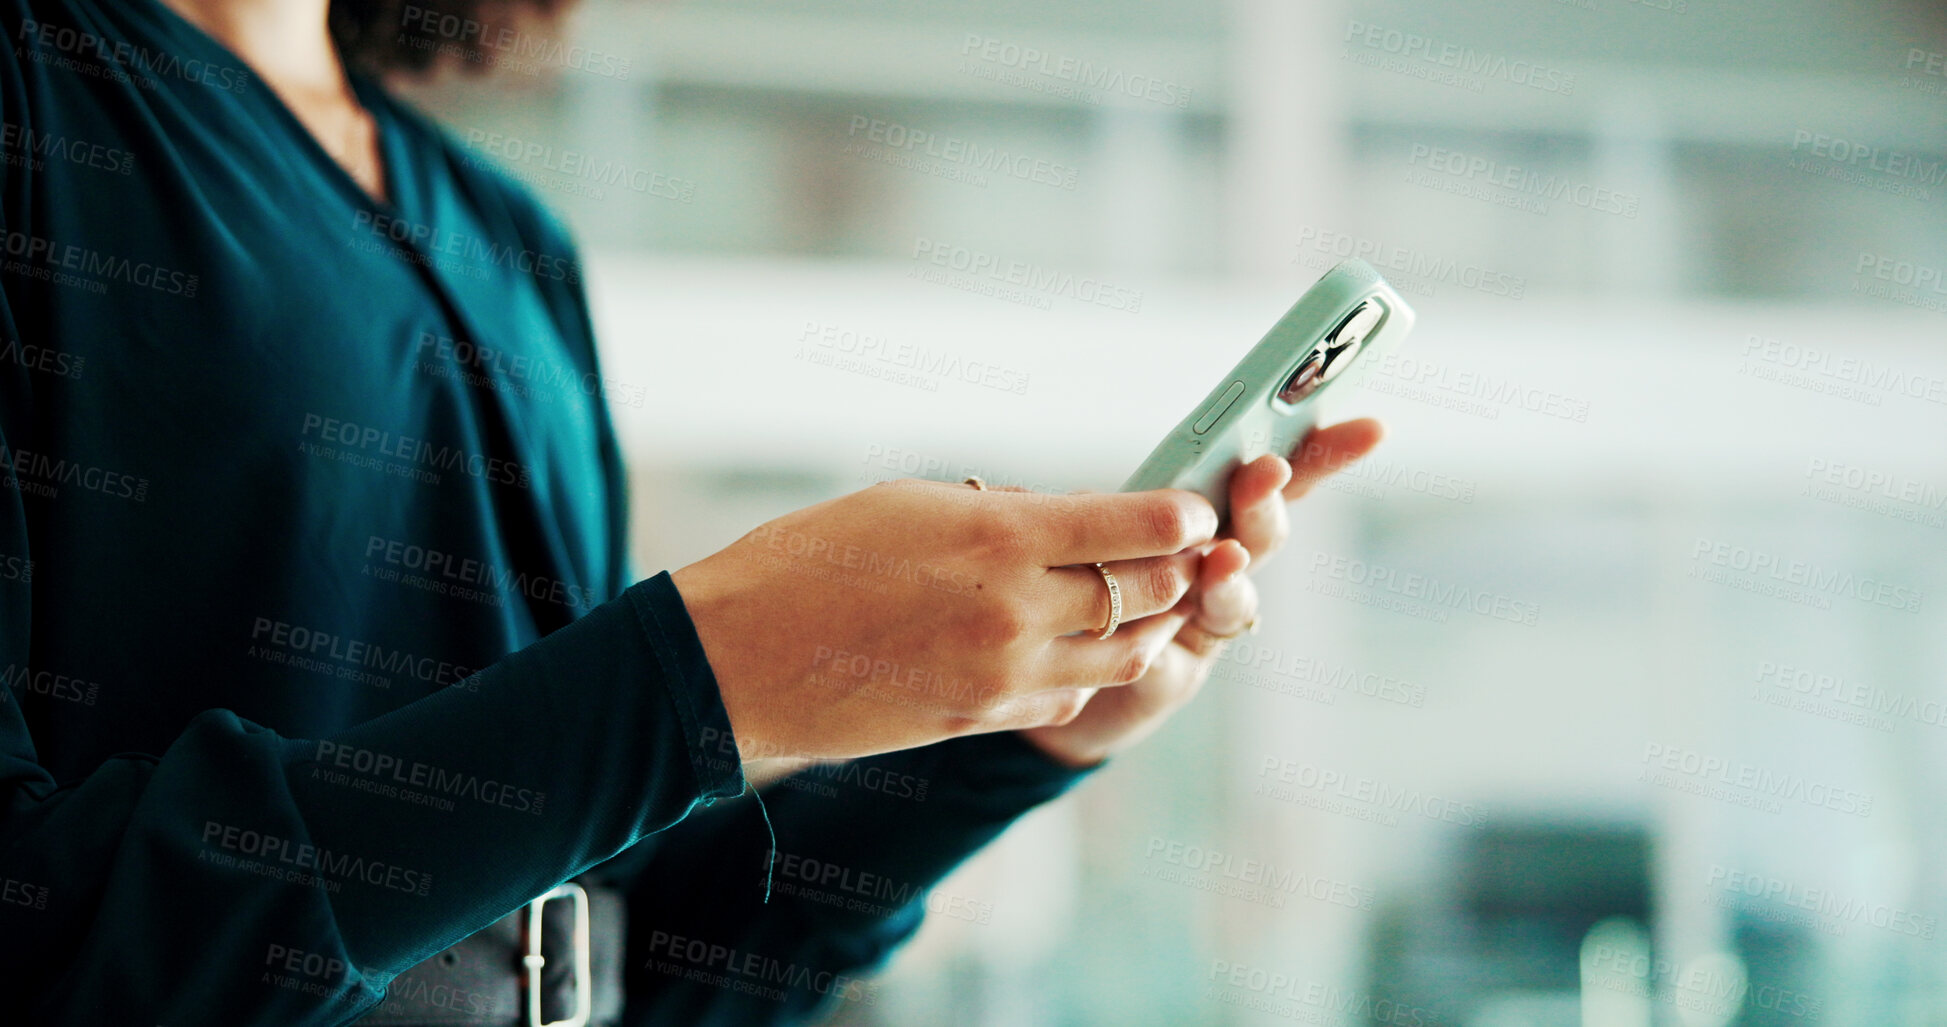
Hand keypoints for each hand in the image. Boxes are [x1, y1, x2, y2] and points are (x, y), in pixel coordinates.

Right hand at [672, 480, 1218, 760]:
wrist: (738, 658)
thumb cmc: (810, 558)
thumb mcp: (912, 502)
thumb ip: (1006, 513)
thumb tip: (1075, 522)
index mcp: (999, 538)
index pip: (1140, 527)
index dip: (1183, 515)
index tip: (1195, 507)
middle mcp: (1017, 611)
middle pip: (1150, 591)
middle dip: (1180, 567)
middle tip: (1187, 549)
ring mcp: (1004, 677)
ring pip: (1126, 654)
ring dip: (1148, 623)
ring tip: (1147, 596)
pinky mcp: (983, 720)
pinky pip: (1072, 696)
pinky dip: (1092, 668)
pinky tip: (1080, 644)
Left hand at [1020, 419, 1386, 767]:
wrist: (1058, 676)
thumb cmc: (1081, 583)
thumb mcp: (1095, 532)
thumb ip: (1119, 511)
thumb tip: (1131, 491)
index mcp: (1207, 516)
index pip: (1276, 474)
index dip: (1323, 451)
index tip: (1369, 429)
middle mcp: (1219, 569)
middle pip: (1260, 534)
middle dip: (1265, 501)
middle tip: (1266, 472)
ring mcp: (1202, 626)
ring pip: (1232, 597)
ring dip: (1228, 576)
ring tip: (1221, 558)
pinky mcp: (1171, 677)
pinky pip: (1173, 659)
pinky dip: (1162, 650)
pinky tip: (1155, 642)